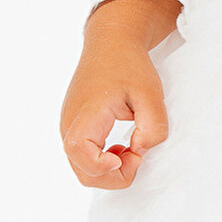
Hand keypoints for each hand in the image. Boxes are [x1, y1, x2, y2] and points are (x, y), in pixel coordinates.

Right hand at [60, 28, 169, 189]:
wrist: (110, 44)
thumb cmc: (129, 65)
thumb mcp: (152, 93)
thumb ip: (153, 127)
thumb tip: (140, 151)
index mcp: (86, 112)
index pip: (79, 151)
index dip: (102, 165)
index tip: (129, 156)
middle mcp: (70, 123)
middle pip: (82, 172)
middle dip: (114, 177)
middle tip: (137, 156)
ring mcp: (68, 127)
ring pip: (81, 169)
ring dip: (109, 171)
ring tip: (130, 150)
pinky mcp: (73, 128)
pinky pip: (82, 158)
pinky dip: (102, 162)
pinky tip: (120, 147)